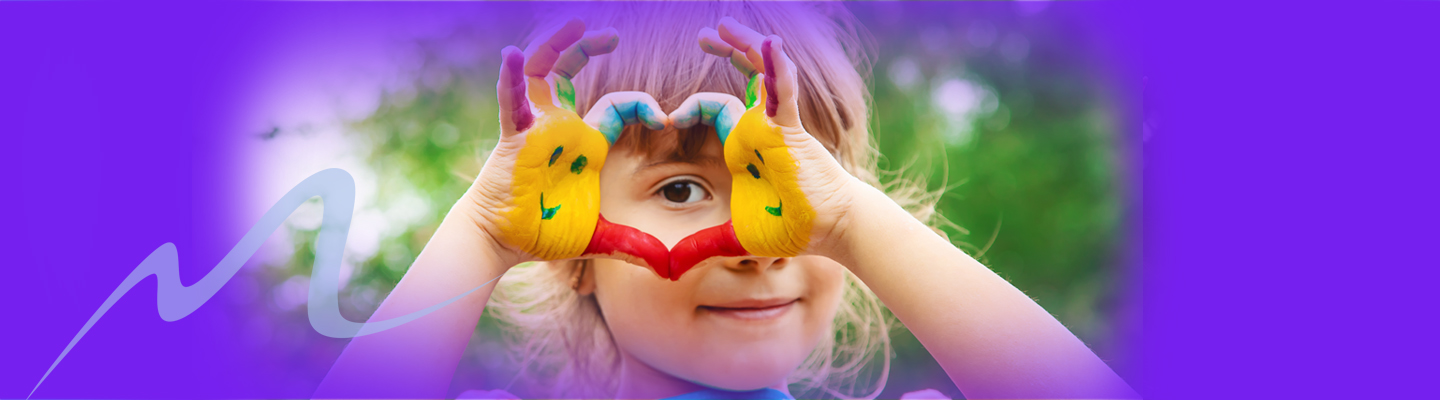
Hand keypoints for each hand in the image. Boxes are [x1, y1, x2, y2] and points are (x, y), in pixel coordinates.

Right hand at [467, 19, 670, 275]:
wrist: (503, 242)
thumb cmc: (544, 232)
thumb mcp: (597, 237)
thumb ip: (631, 244)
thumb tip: (666, 265)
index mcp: (586, 144)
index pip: (618, 108)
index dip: (643, 106)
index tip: (666, 117)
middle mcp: (561, 127)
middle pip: (572, 72)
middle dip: (589, 48)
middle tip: (611, 34)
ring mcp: (536, 127)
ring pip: (545, 73)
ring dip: (558, 46)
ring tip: (575, 24)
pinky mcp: (514, 136)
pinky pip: (512, 102)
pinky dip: (512, 79)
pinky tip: (513, 55)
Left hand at [667, 18, 860, 276]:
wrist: (828, 231)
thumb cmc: (790, 228)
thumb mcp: (734, 238)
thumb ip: (702, 246)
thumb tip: (670, 269)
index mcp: (742, 146)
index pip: (713, 109)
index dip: (690, 107)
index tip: (667, 119)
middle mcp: (758, 128)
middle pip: (738, 79)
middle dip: (724, 52)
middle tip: (703, 34)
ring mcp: (775, 124)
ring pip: (760, 74)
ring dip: (745, 47)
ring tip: (724, 24)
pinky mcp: (791, 129)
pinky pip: (783, 92)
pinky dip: (777, 69)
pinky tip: (771, 45)